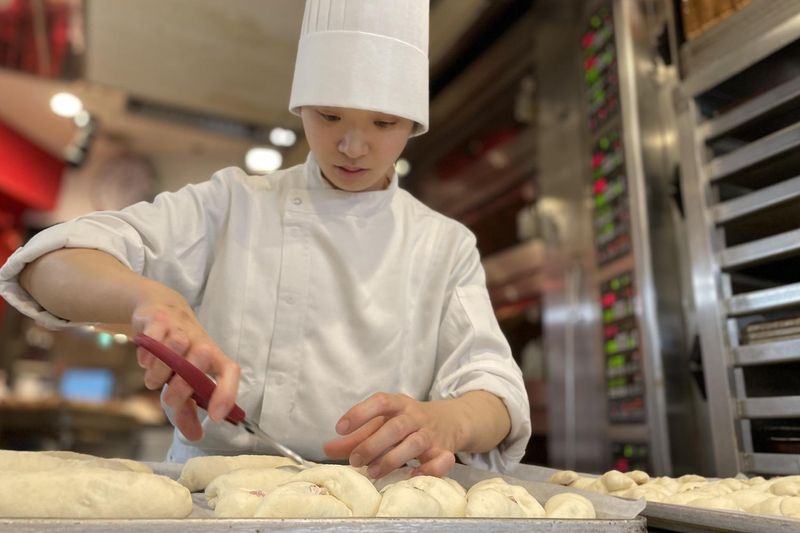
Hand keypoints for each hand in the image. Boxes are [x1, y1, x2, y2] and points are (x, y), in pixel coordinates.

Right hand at [131, 282, 239, 440]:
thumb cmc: (177, 354)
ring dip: (160, 370)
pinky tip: (144, 361)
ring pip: (174, 347)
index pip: (230, 371)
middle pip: (202, 357)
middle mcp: (201, 342)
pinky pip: (153, 337)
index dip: (227, 393)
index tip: (215, 416)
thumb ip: (188, 409)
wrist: (161, 311)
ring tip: (153, 380)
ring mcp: (181, 328)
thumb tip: (196, 437)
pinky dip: (146, 354)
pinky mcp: (159, 319)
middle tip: (169, 400)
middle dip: (183, 384)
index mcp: (214, 358)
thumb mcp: (183, 382)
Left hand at [323, 392, 460, 478]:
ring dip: (393, 459)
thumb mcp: (382, 423)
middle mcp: (415, 416)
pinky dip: (429, 469)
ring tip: (373, 472)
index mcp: (398, 404)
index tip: (340, 428)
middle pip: (396, 426)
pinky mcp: (444, 451)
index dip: (360, 413)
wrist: (451, 420)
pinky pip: (442, 460)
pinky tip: (411, 476)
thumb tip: (326, 448)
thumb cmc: (407, 423)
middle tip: (355, 460)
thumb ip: (355, 437)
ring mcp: (430, 434)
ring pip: (415, 443)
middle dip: (373, 444)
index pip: (380, 401)